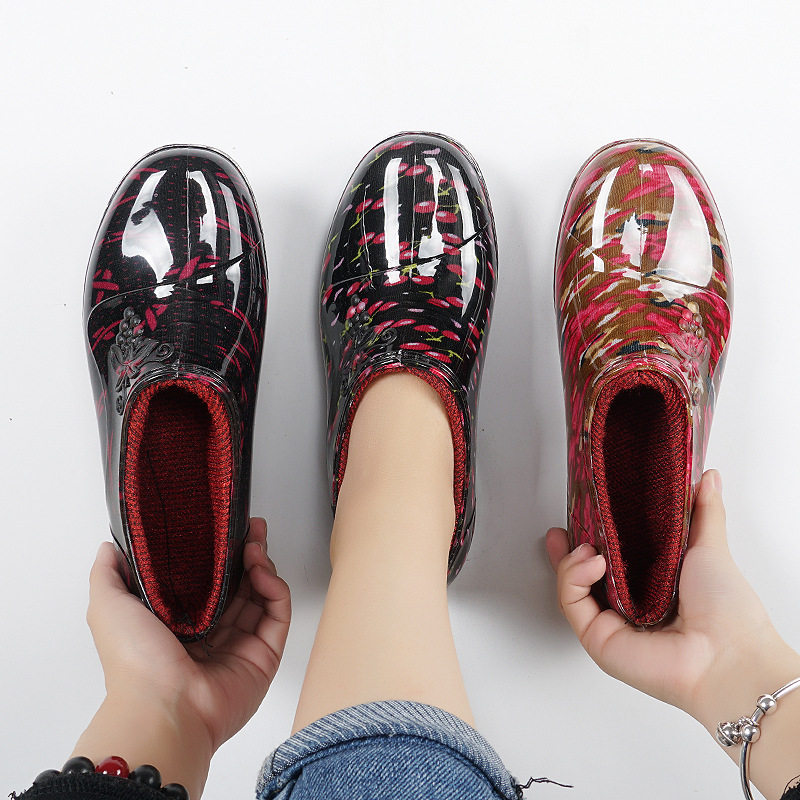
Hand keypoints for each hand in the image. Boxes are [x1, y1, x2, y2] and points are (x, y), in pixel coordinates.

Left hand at [73, 518, 289, 796]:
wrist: (164, 707)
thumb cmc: (135, 662)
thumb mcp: (108, 608)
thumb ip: (108, 574)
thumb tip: (109, 547)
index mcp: (177, 625)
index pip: (206, 581)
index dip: (216, 553)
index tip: (223, 528)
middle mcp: (211, 634)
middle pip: (238, 584)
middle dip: (245, 552)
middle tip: (250, 527)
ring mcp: (240, 644)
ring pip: (260, 594)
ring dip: (261, 563)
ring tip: (254, 544)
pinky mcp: (265, 654)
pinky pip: (277, 613)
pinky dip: (275, 587)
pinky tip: (262, 569)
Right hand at [546, 470, 799, 798]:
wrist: (727, 653)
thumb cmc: (727, 611)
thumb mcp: (711, 548)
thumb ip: (703, 511)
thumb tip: (707, 477)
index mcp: (650, 586)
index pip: (608, 558)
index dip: (589, 537)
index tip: (580, 515)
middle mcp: (628, 606)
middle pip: (581, 575)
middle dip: (565, 552)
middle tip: (559, 532)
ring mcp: (611, 623)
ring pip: (571, 587)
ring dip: (571, 561)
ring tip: (589, 548)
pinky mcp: (598, 638)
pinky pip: (571, 602)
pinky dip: (573, 578)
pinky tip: (591, 562)